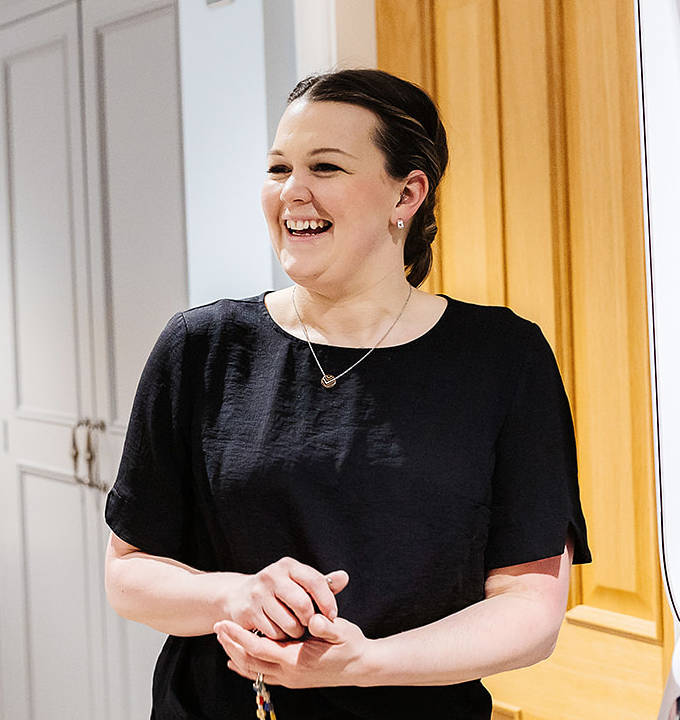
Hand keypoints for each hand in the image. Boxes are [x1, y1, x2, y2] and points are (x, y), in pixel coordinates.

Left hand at [214, 613, 371, 688]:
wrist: (362, 667)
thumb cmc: (351, 644)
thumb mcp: (342, 631)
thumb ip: (327, 626)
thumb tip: (315, 620)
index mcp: (297, 660)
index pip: (259, 648)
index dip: (239, 636)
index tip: (224, 623)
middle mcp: (290, 673)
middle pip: (250, 662)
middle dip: (231, 645)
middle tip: (217, 628)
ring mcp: (290, 679)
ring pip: (254, 670)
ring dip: (237, 655)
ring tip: (224, 640)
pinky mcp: (293, 680)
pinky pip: (263, 676)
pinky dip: (247, 668)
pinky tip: (236, 663)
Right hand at [227, 556, 348, 640]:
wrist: (239, 597)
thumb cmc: (280, 592)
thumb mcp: (300, 583)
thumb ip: (323, 583)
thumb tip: (345, 577)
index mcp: (288, 565)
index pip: (315, 581)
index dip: (327, 601)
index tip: (332, 616)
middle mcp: (272, 575)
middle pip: (302, 604)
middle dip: (311, 620)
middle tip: (312, 626)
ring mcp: (258, 593)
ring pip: (289, 623)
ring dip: (296, 632)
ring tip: (296, 629)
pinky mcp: (248, 611)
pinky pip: (274, 633)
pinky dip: (281, 638)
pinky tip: (280, 632)